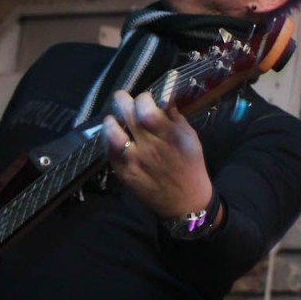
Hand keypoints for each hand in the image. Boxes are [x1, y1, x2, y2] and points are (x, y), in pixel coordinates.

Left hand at [102, 90, 213, 220]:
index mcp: (169, 137)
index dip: (143, 98)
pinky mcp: (123, 172)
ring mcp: (133, 161)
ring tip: (115, 119)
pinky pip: (109, 150)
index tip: (146, 99)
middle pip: (127, 115)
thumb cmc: (191, 166)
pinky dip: (109, 139)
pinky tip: (114, 136)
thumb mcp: (191, 138)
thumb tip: (163, 99)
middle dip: (123, 101)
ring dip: (111, 121)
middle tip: (123, 98)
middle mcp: (149, 147)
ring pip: (112, 132)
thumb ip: (175, 118)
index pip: (146, 109)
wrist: (185, 202)